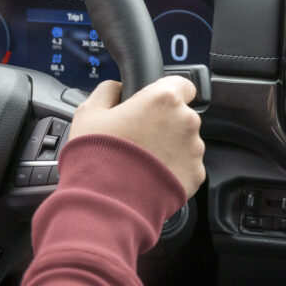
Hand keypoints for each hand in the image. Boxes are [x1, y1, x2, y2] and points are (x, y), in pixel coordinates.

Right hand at [68, 77, 205, 197]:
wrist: (107, 201)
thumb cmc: (97, 156)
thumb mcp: (89, 112)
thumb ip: (108, 91)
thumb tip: (118, 88)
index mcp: (164, 99)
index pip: (182, 84)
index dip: (166, 93)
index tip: (154, 104)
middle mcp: (186, 121)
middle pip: (181, 115)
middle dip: (164, 124)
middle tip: (138, 138)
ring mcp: (195, 149)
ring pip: (185, 141)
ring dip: (169, 147)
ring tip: (142, 160)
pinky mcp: (196, 174)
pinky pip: (187, 166)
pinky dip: (173, 169)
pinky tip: (151, 175)